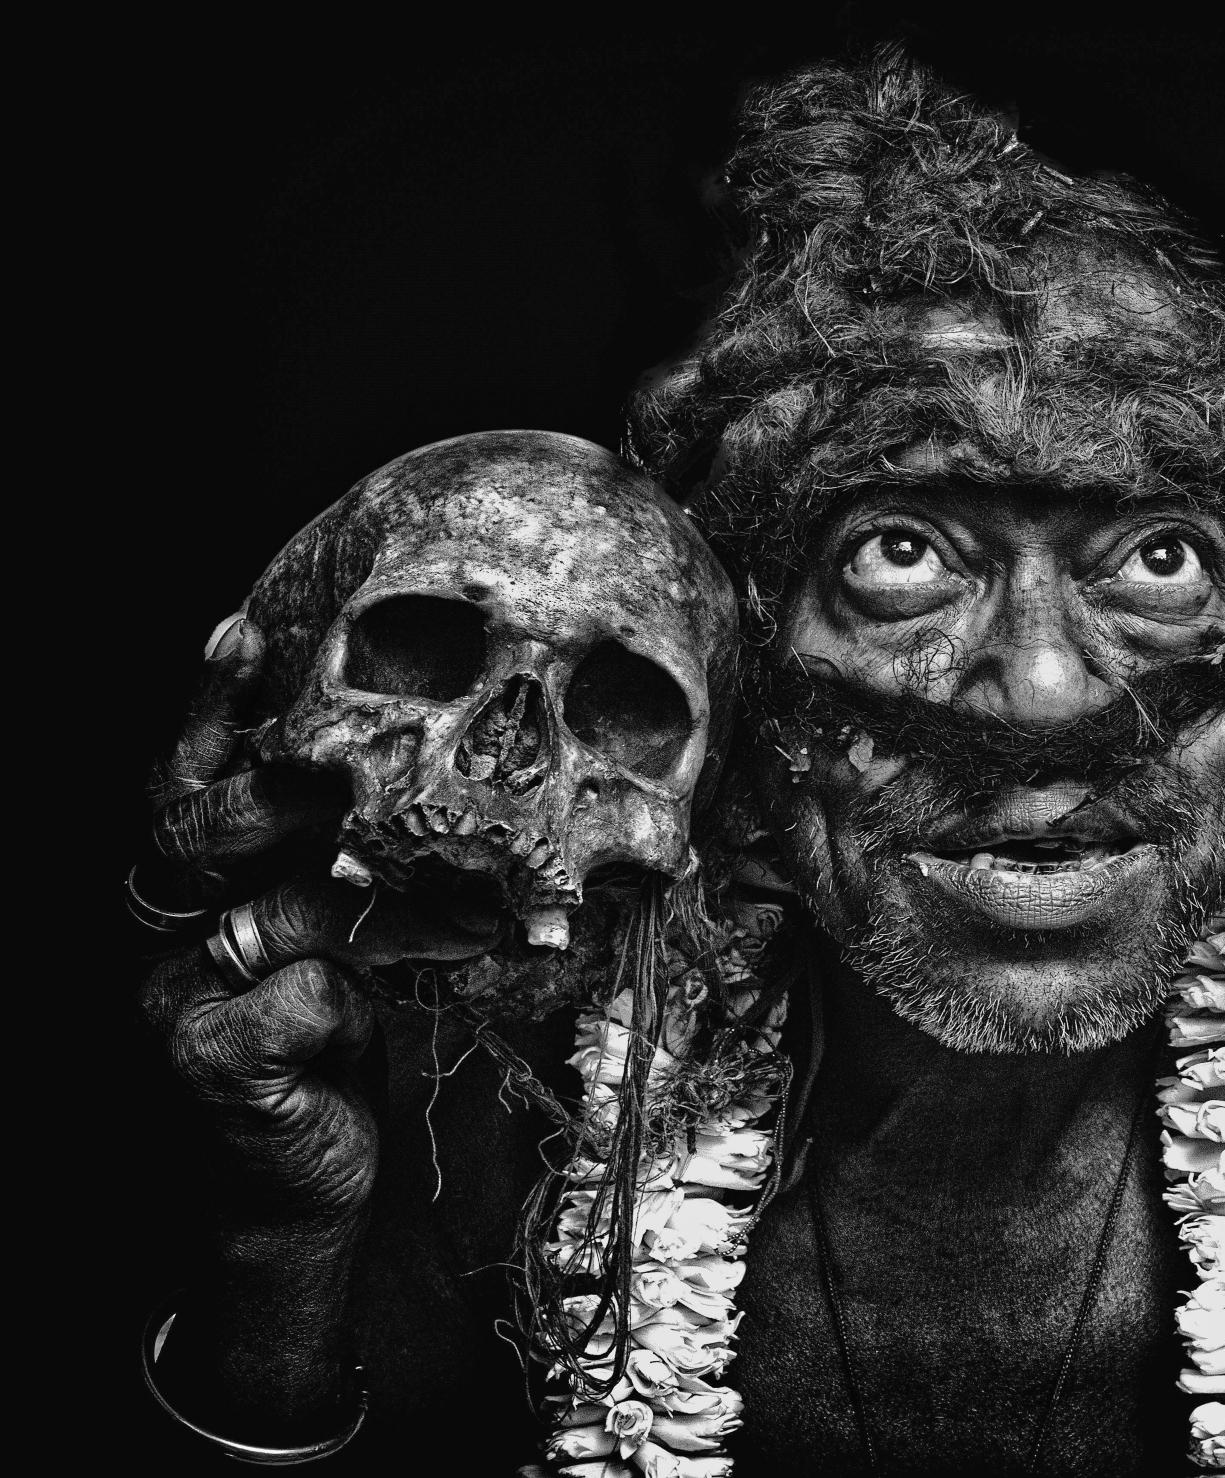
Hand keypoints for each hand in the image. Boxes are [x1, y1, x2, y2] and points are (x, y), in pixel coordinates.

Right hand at [139, 612, 502, 1222]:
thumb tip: (435, 784)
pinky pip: (297, 996)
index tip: (242, 628)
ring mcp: (175, 1001)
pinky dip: (360, 991)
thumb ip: (349, 868)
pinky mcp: (213, 1066)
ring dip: (378, 902)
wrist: (298, 1195)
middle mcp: (166, 936)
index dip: (205, 706)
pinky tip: (398, 1003)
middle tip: (368, 777)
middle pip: (200, 828)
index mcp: (192, 891)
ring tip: (459, 907)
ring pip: (274, 908)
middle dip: (291, 789)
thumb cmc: (327, 1050)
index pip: (182, 780)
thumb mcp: (340, 942)